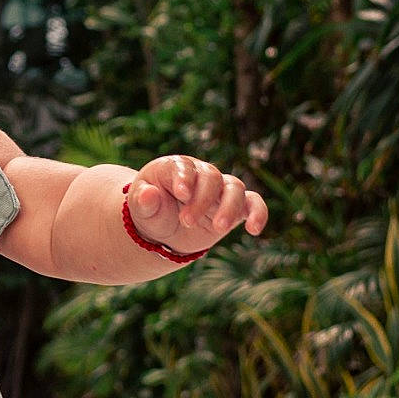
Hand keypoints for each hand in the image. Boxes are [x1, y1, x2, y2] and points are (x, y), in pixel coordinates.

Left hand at [127, 154, 268, 255]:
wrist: (164, 231)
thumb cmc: (151, 213)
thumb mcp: (140, 209)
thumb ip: (142, 202)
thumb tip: (147, 195)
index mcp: (174, 168)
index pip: (183, 166)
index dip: (185, 178)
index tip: (182, 195)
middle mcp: (200, 174)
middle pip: (211, 177)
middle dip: (201, 200)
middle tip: (187, 222)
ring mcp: (219, 189)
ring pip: (234, 187)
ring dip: (229, 206)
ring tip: (219, 228)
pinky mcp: (234, 207)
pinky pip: (253, 203)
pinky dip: (258, 213)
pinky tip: (254, 230)